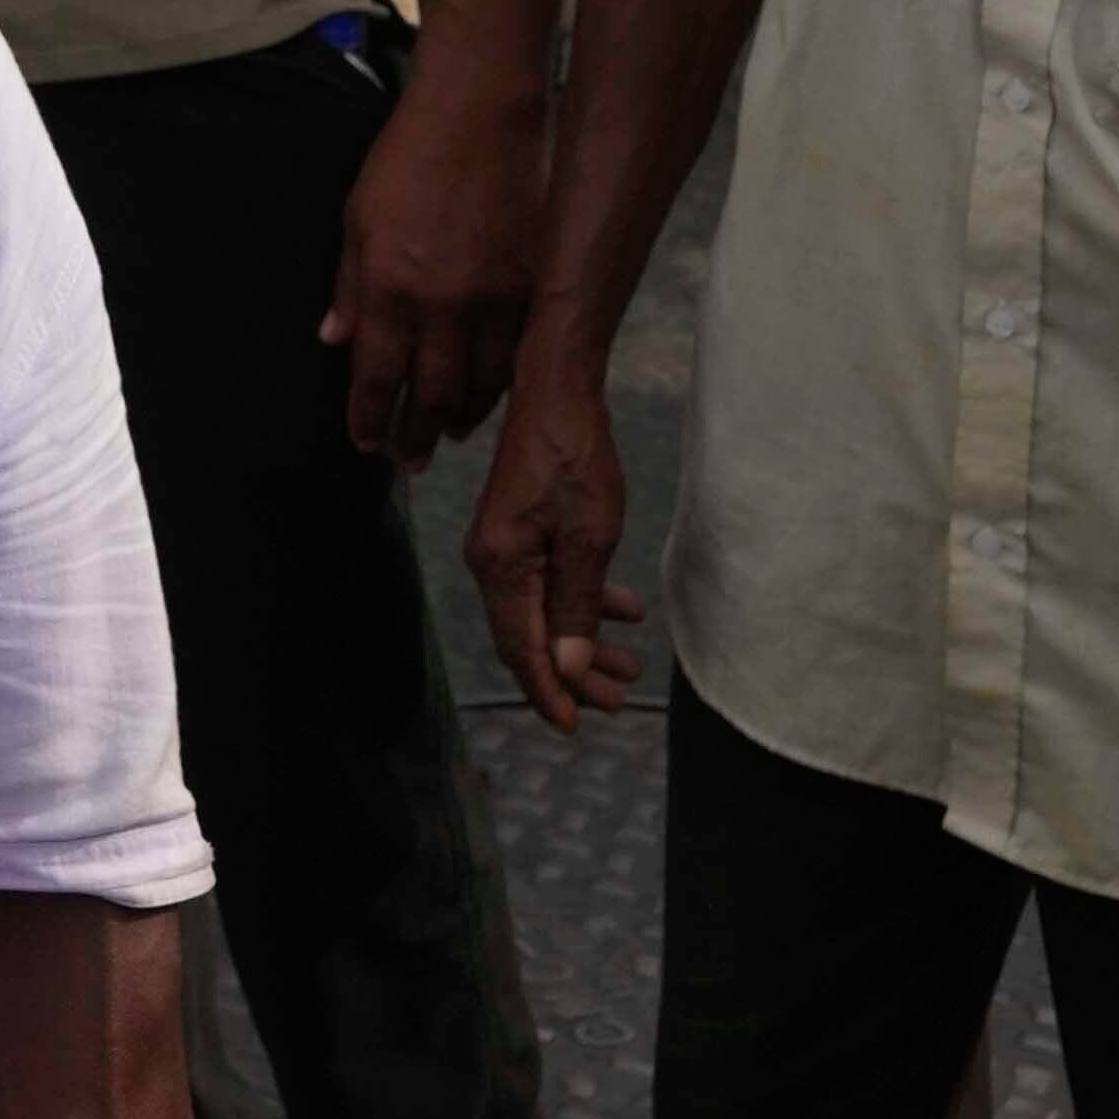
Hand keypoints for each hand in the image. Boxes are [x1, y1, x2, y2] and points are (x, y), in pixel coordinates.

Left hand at [317, 57, 536, 461]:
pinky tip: (490, 398)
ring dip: (461, 419)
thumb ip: (349, 287)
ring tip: (447, 436)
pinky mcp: (533, 288)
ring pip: (481, 386)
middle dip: (415, 435)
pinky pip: (517, 357)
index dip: (370, 420)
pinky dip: (502, 386)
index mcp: (388, 289)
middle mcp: (442, 306)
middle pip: (430, 395)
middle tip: (408, 459)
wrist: (481, 116)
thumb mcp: (357, 220)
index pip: (377, 378)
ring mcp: (494, 300)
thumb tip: (334, 342)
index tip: (366, 445)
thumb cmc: (408, 160)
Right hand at [463, 366, 643, 729]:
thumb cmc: (575, 460)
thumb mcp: (590, 539)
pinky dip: (582, 603)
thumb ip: (578, 606)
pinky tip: (623, 610)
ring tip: (628, 663)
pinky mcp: (517, 533)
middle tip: (618, 699)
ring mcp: (501, 548)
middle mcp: (491, 563)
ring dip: (583, 641)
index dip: (550, 691)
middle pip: (530, 638)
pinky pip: (546, 584)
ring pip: (542, 613)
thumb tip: (570, 669)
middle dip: (575, 674)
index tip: (578, 723)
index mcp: (501, 568)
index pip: (522, 649)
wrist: (556, 395)